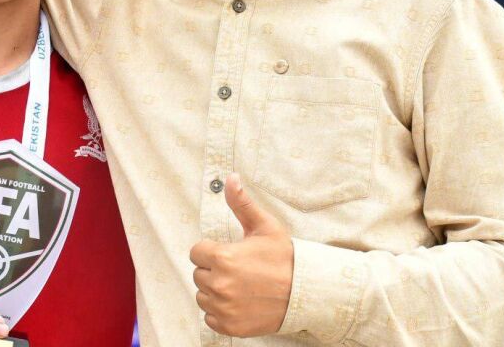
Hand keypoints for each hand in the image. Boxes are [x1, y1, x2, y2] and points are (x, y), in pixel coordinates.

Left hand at [190, 174, 293, 337]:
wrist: (307, 293)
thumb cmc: (284, 257)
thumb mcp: (264, 226)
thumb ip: (242, 203)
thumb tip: (231, 178)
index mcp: (222, 258)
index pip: (197, 252)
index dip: (212, 251)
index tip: (229, 253)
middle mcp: (219, 284)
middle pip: (199, 274)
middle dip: (213, 270)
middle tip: (238, 269)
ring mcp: (224, 308)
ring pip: (203, 296)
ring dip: (215, 291)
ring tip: (239, 286)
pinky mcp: (230, 326)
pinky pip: (210, 318)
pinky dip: (220, 312)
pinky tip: (238, 302)